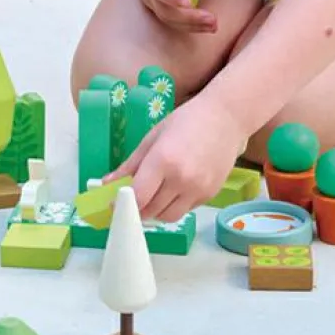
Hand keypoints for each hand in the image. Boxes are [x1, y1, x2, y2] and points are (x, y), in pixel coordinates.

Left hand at [104, 92, 248, 221]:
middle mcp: (181, 179)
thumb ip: (131, 164)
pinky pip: (185, 210)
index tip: (114, 203)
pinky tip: (174, 188)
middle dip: (138, 208)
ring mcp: (198, 189)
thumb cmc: (187, 120)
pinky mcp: (210, 195)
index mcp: (163, 160)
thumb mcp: (153, 137)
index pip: (138, 197)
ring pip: (168, 216)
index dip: (122, 204)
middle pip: (151, 211)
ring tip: (153, 195)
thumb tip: (107, 183)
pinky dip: (174, 205)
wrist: (226, 118)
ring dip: (156, 211)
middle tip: (132, 199)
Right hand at [127, 0, 230, 33]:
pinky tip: (206, 26)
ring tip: (213, 26)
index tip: (188, 2)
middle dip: (189, 18)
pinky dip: (187, 25)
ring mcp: (150, 0)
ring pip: (168, 19)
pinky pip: (170, 20)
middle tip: (212, 20)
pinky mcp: (156, 6)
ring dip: (191, 25)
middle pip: (165, 10)